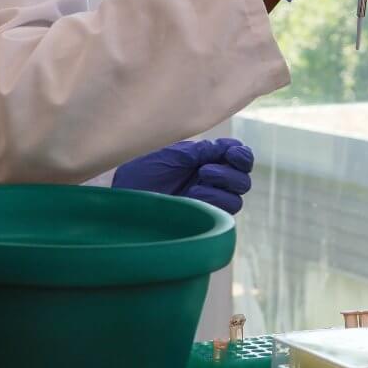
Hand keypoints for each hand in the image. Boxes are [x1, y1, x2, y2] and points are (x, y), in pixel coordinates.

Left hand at [110, 138, 254, 213]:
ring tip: (199, 181)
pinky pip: (226, 213)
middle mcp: (210, 182)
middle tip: (205, 169)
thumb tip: (231, 148)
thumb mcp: (174, 154)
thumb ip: (204, 151)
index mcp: (206, 160)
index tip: (229, 153)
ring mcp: (206, 202)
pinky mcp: (202, 219)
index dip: (240, 155)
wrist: (124, 194)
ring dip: (223, 185)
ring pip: (237, 197)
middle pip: (243, 179)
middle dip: (231, 172)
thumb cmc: (143, 170)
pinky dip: (215, 200)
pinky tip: (194, 196)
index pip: (239, 157)